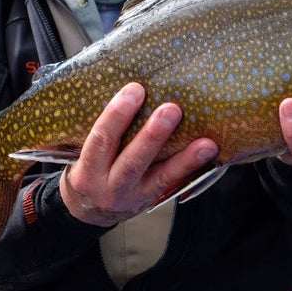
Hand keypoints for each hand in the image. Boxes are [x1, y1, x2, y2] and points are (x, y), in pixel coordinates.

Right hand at [60, 83, 218, 225]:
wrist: (88, 209)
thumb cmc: (90, 166)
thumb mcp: (83, 151)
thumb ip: (100, 125)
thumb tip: (127, 81)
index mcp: (86, 169)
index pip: (100, 139)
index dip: (116, 115)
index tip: (135, 89)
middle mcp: (108, 187)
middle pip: (132, 160)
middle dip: (152, 135)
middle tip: (171, 109)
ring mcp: (132, 197)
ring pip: (160, 177)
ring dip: (184, 158)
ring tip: (205, 143)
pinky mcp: (151, 200)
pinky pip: (173, 185)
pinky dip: (191, 168)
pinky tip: (208, 154)